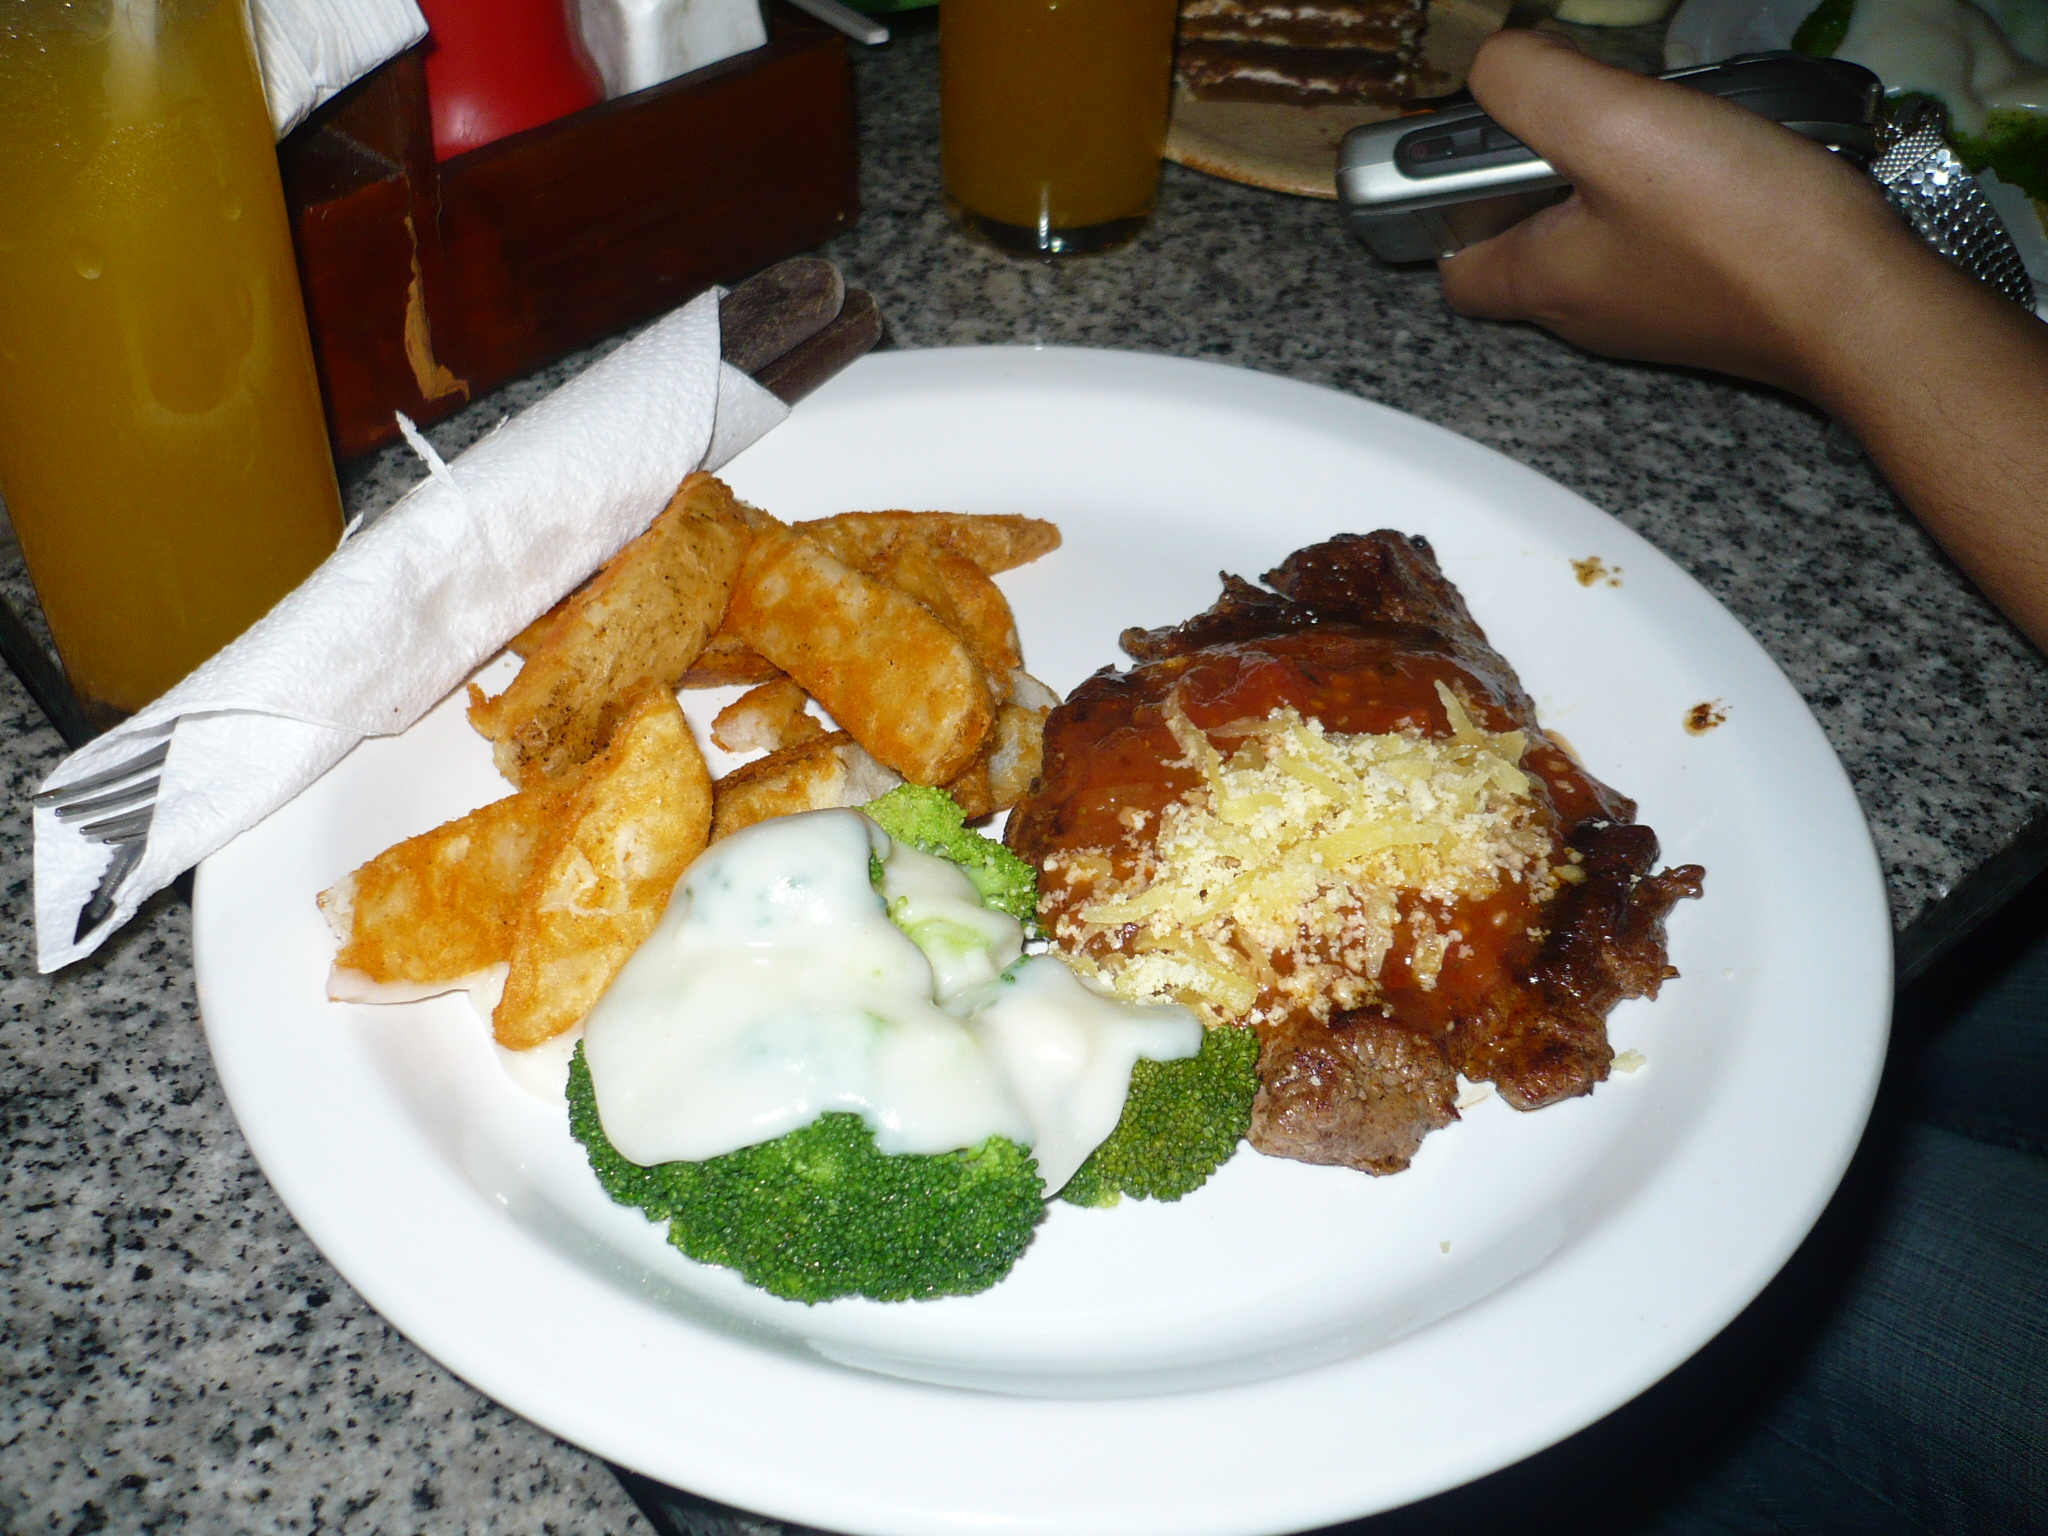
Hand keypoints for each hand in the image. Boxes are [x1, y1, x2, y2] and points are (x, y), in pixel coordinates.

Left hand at [1438, 29, 2047, 652]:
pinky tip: (1713, 164)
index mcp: (1543, 282)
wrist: (1864, 306)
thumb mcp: (1613, 128)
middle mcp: (1589, 313)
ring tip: (1650, 127)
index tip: (1472, 154)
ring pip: (1602, 245)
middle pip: (1528, 249)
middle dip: (1533, 183)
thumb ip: (1533, 86)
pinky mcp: (1717, 308)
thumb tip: (1493, 61)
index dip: (1445, 214)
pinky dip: (1673, 204)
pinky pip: (1670, 250)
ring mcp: (1656, 317)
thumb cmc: (1737, 228)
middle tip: (1574, 118)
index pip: (1456, 270)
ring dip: (1610, 184)